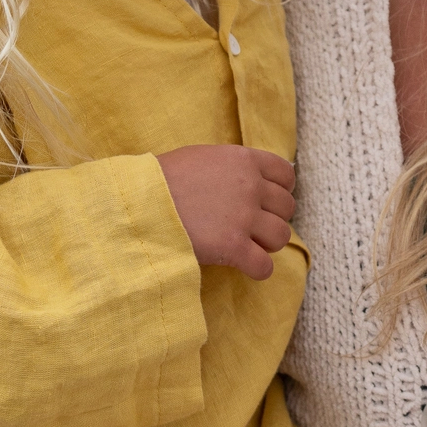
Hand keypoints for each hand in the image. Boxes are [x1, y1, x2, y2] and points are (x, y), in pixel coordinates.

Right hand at [156, 145, 295, 279]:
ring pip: (281, 236)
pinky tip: (246, 266)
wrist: (140, 201)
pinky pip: (265, 266)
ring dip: (268, 244)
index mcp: (244, 160)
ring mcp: (244, 217)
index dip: (282, 189)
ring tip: (251, 245)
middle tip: (254, 226)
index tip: (269, 201)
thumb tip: (243, 179)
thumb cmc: (162, 178)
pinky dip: (259, 269)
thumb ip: (230, 168)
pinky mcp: (233, 247)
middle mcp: (251, 186)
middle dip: (273, 218)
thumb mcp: (203, 157)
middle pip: (286, 207)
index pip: (286, 174)